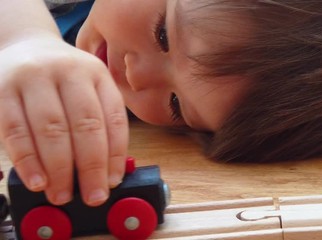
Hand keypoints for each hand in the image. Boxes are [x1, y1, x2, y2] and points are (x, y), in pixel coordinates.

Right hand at [0, 36, 128, 205]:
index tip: (113, 181)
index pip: (112, 118)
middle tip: (93, 196)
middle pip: (85, 124)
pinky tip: (38, 181)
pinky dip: (28, 161)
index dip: (115, 154)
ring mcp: (33, 78)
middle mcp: (68, 71)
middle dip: (91, 167)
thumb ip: (100, 120)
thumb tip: (107, 171)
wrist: (24, 45)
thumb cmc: (62, 78)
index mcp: (96, 73)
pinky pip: (15, 130)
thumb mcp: (89, 87)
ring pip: (51, 129)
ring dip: (59, 169)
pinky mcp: (2, 90)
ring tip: (63, 194)